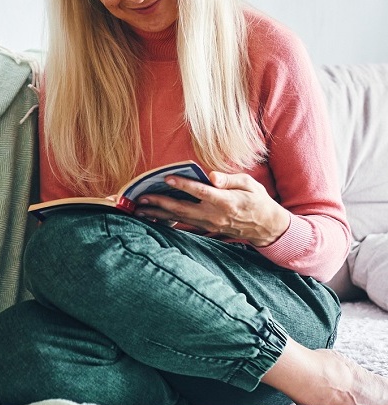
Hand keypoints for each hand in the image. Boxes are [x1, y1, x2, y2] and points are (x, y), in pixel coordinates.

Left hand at [134, 171, 290, 245]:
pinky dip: (167, 222)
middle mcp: (214, 214)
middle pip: (183, 209)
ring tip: (139, 210)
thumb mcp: (250, 184)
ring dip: (158, 214)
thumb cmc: (257, 200)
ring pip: (179, 219)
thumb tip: (212, 176)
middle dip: (160, 203)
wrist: (266, 227)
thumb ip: (230, 179)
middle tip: (141, 198)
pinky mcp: (206, 228)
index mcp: (226, 201)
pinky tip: (154, 218)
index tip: (167, 178)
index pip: (201, 192)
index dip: (183, 185)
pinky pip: (183, 225)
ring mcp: (209, 224)